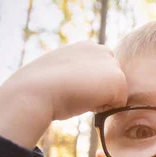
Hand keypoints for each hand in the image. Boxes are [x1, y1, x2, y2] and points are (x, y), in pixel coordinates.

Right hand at [0, 41, 126, 148]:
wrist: (36, 90)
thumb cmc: (40, 87)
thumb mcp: (59, 73)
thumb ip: (76, 74)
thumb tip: (82, 87)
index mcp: (86, 46)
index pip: (102, 71)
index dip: (91, 85)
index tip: (73, 88)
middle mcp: (101, 50)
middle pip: (112, 82)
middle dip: (100, 92)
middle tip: (76, 93)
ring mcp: (111, 64)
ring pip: (116, 94)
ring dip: (101, 101)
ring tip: (79, 96)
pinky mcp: (118, 80)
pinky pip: (119, 105)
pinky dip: (105, 110)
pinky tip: (86, 102)